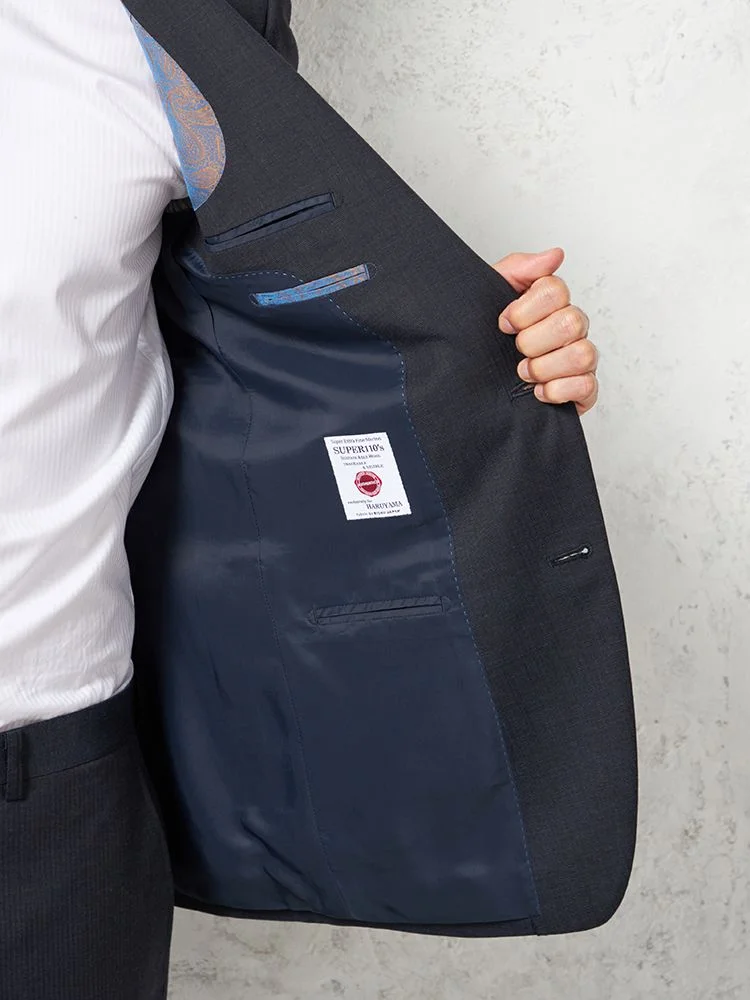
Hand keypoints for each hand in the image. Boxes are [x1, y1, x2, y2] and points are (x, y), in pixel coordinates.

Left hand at [494, 249, 597, 414]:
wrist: (474, 384)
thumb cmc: (486, 339)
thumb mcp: (489, 297)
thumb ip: (519, 269)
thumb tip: (554, 255)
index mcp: (550, 305)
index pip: (556, 290)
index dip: (525, 309)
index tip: (505, 323)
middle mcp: (570, 329)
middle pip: (571, 321)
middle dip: (533, 341)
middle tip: (516, 350)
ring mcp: (579, 358)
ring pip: (582, 354)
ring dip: (545, 367)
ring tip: (524, 373)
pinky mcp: (582, 389)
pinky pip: (586, 386)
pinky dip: (558, 390)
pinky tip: (539, 391)